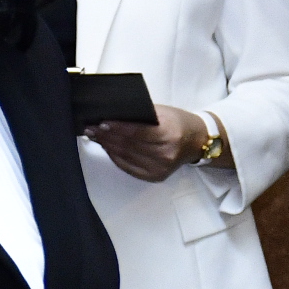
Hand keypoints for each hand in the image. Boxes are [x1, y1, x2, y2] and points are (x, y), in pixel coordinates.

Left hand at [86, 105, 206, 182]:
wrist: (197, 141)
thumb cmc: (179, 123)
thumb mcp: (163, 112)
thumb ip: (140, 114)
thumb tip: (114, 115)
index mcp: (170, 135)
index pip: (137, 132)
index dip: (117, 128)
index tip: (101, 123)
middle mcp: (165, 154)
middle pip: (129, 145)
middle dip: (107, 136)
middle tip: (91, 129)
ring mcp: (160, 168)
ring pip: (126, 156)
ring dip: (108, 146)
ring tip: (95, 136)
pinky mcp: (155, 176)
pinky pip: (128, 167)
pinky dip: (115, 157)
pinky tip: (107, 148)